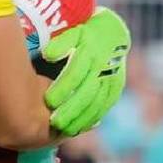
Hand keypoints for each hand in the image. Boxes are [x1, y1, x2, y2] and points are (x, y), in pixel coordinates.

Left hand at [42, 7, 130, 135]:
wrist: (114, 34)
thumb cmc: (87, 34)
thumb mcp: (74, 32)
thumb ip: (61, 43)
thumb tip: (47, 54)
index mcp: (92, 52)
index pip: (76, 74)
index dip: (62, 89)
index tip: (48, 101)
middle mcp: (104, 68)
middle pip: (87, 93)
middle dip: (71, 110)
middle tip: (55, 123)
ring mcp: (113, 80)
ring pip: (97, 103)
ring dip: (81, 119)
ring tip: (64, 130)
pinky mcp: (116, 90)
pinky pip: (104, 107)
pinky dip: (92, 119)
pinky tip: (78, 128)